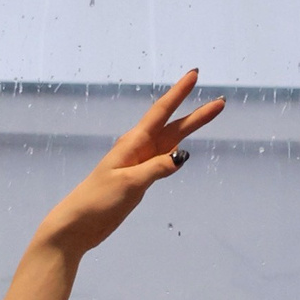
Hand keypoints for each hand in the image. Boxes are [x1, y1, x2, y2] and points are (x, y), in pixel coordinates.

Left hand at [36, 71, 224, 256]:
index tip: (195, 75)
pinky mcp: (138, 180)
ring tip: (209, 116)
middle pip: (172, 126)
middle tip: (220, 102)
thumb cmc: (98, 201)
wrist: (78, 225)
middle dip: (196, 114)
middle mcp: (137, 149)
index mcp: (133, 144)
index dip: (179, 93)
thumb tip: (181, 156)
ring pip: (170, 142)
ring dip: (189, 130)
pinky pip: (162, 160)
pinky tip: (182, 151)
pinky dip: (175, 152)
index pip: (161, 112)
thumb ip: (155, 169)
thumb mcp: (128, 184)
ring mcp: (138, 164)